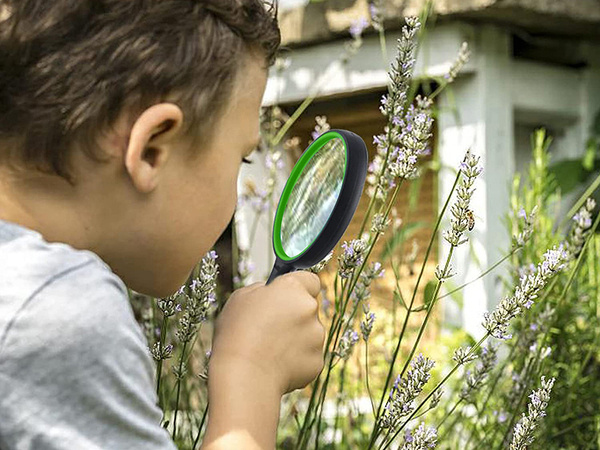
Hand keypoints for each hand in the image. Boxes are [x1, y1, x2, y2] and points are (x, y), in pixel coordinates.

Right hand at [209, 270, 324, 394]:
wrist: (244, 377)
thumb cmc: (237, 335)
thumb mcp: (240, 298)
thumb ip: (261, 290)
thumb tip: (268, 292)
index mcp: (292, 288)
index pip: (310, 280)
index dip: (299, 287)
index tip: (289, 295)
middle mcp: (310, 309)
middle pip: (308, 308)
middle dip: (294, 315)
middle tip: (270, 327)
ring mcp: (317, 336)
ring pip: (309, 333)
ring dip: (295, 338)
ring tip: (269, 350)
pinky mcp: (317, 361)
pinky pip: (308, 356)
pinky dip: (296, 359)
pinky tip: (275, 364)